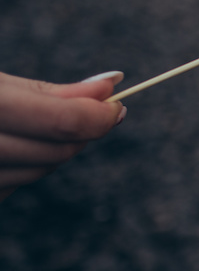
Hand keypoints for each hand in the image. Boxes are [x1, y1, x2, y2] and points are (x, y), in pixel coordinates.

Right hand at [0, 71, 125, 200]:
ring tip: (22, 126)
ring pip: (39, 171)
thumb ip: (54, 92)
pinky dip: (21, 164)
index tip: (115, 107)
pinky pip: (15, 185)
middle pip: (57, 152)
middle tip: (74, 114)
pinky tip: (5, 145)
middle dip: (76, 133)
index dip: (98, 116)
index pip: (64, 121)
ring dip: (46, 150)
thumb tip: (112, 85)